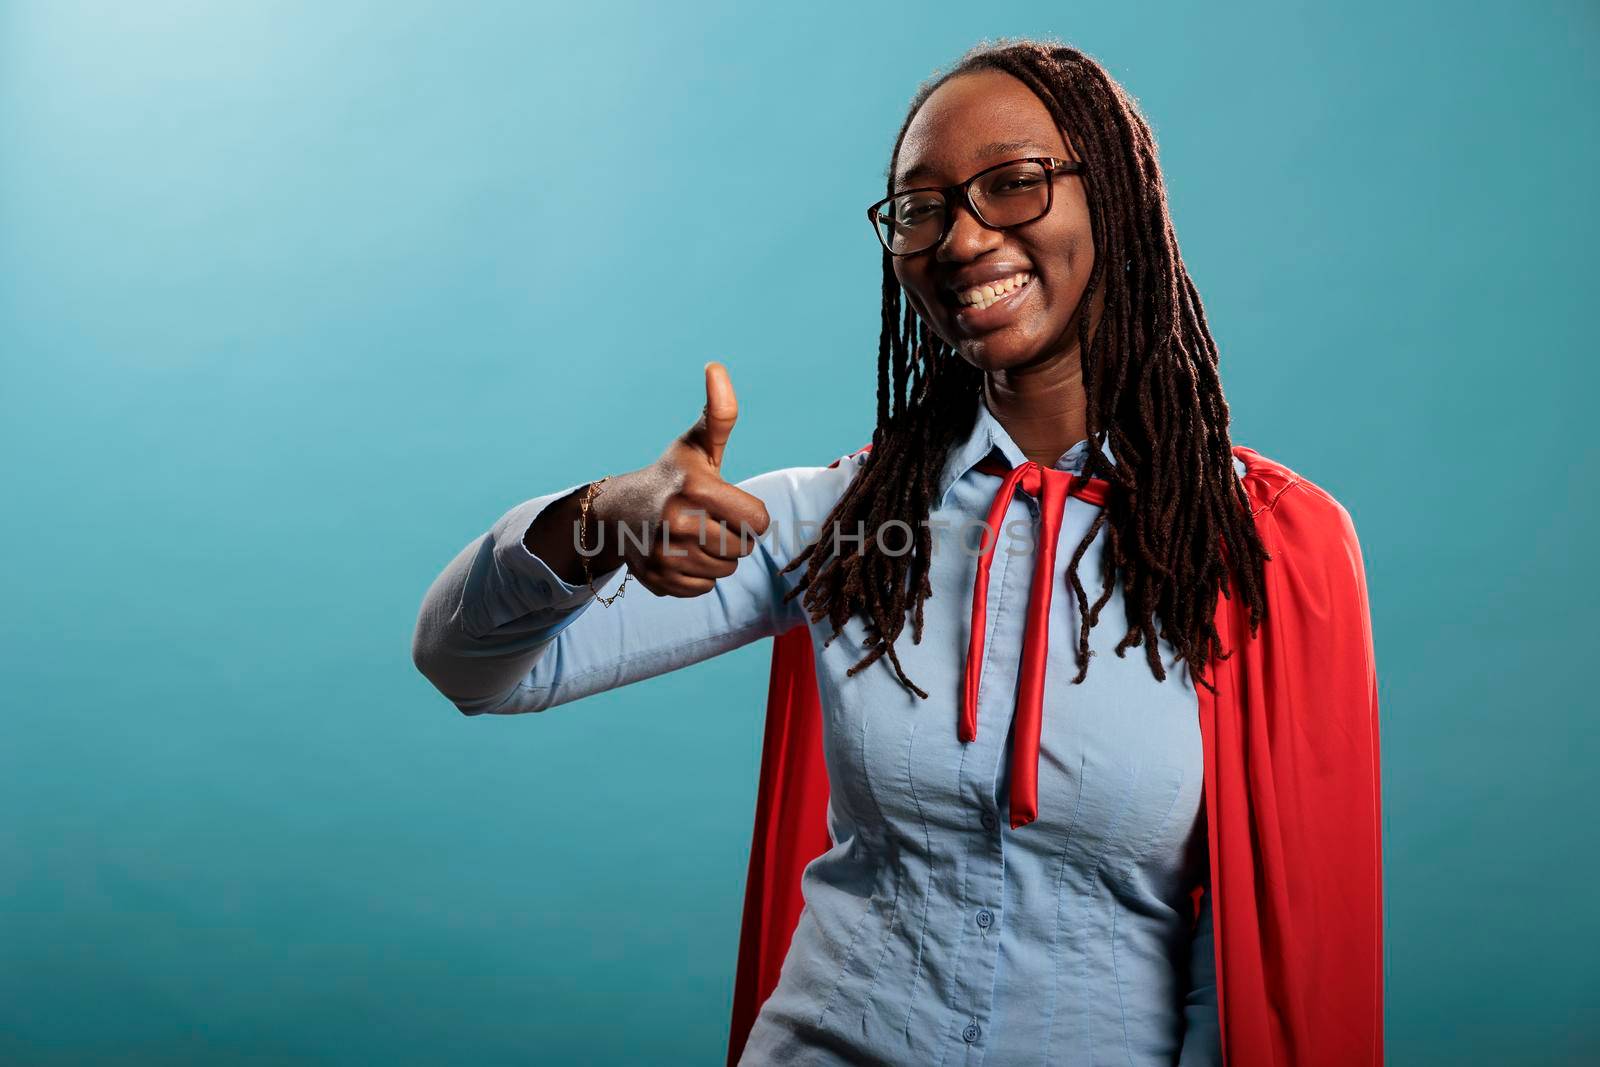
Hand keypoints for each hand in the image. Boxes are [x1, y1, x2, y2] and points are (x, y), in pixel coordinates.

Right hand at [594, 361, 771, 596]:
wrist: (618, 510)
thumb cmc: (672, 474)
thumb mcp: (697, 444)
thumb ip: (719, 413)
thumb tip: (716, 367)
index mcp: (695, 488)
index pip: (758, 522)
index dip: (752, 515)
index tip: (731, 505)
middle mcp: (677, 522)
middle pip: (742, 549)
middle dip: (733, 536)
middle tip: (708, 519)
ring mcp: (664, 554)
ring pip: (724, 571)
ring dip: (717, 557)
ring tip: (694, 535)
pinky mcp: (657, 579)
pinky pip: (703, 589)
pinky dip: (697, 575)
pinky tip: (680, 553)